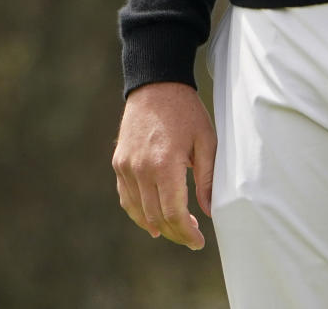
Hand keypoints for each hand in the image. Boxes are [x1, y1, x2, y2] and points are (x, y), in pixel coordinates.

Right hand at [112, 81, 216, 249]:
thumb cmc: (186, 111)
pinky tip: (152, 219)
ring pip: (139, 212)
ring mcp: (127, 167)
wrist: (156, 84)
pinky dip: (138, 213)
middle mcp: (142, 169)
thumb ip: (207, 177)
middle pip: (156, 217)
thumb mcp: (205, 140)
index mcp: (166, 164)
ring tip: (175, 230)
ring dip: (157, 226)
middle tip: (191, 238)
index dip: (187, 233)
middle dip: (175, 233)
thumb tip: (208, 211)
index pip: (174, 213)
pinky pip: (126, 198)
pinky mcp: (119, 163)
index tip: (198, 242)